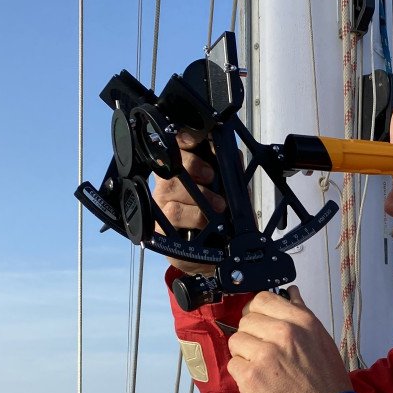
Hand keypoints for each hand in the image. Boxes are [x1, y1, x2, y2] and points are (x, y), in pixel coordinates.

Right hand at [152, 129, 227, 274]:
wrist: (219, 256)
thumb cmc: (222, 220)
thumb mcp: (233, 194)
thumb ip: (231, 173)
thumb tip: (232, 152)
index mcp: (185, 170)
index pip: (178, 146)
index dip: (184, 138)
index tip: (196, 137)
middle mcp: (169, 184)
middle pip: (170, 164)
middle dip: (192, 165)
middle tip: (210, 176)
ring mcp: (162, 204)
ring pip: (170, 188)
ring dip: (199, 195)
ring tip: (219, 206)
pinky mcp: (160, 226)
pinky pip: (173, 213)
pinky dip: (194, 216)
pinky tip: (207, 223)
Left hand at [227, 287, 352, 392]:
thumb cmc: (326, 381)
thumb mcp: (322, 341)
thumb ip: (302, 315)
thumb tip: (290, 293)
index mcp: (302, 322)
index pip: (263, 299)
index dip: (257, 312)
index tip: (259, 324)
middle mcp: (283, 333)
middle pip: (246, 321)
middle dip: (251, 336)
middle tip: (266, 354)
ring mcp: (265, 355)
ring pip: (236, 342)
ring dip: (245, 355)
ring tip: (264, 370)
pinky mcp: (251, 377)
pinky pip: (233, 365)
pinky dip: (243, 376)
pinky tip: (261, 384)